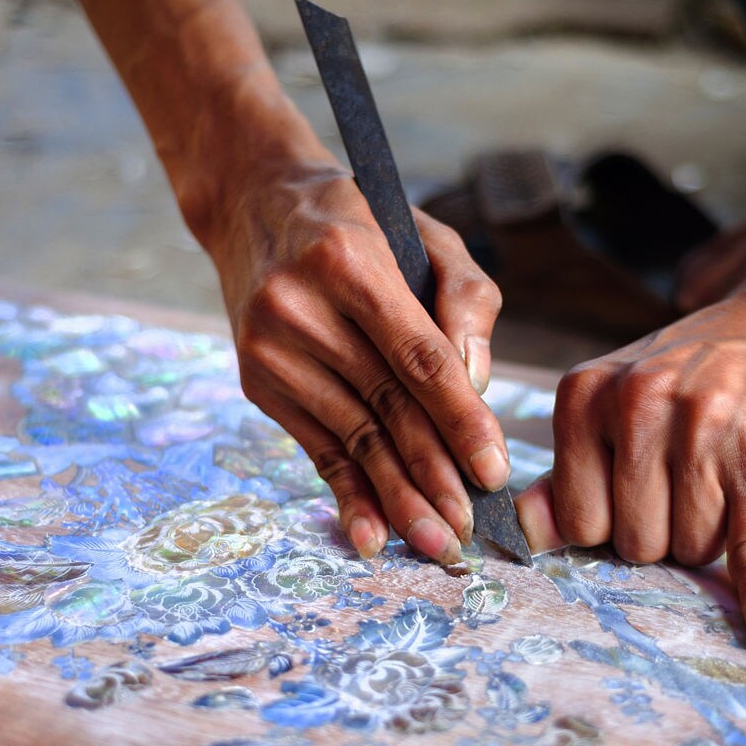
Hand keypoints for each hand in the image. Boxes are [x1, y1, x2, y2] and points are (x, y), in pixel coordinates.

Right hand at [209, 157, 508, 563]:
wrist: (252, 204)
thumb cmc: (361, 221)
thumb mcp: (426, 233)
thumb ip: (467, 298)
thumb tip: (477, 383)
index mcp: (349, 262)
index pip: (417, 357)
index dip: (459, 418)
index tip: (493, 470)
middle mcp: (299, 308)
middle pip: (385, 407)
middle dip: (433, 474)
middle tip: (468, 527)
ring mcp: (270, 349)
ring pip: (353, 436)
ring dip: (397, 497)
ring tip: (435, 540)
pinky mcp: (257, 382)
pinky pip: (316, 446)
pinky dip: (347, 494)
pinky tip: (372, 535)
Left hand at [516, 291, 745, 649]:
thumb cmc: (684, 376)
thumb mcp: (609, 402)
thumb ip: (565, 472)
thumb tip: (524, 536)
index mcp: (583, 396)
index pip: (577, 523)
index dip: (609, 527)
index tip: (635, 497)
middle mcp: (636, 408)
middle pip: (634, 543)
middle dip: (662, 535)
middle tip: (685, 487)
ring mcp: (700, 432)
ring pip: (689, 549)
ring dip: (706, 537)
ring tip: (719, 482)